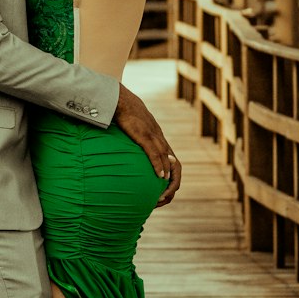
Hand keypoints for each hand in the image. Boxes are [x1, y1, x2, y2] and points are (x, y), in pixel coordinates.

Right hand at [113, 85, 181, 205]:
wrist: (122, 101)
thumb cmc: (125, 117)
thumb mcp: (134, 133)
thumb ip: (136, 145)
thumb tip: (126, 159)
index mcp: (159, 142)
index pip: (173, 163)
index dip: (173, 178)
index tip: (165, 191)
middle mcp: (160, 141)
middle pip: (176, 165)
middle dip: (174, 183)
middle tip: (167, 196)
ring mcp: (154, 138)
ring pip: (168, 161)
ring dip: (169, 179)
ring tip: (165, 193)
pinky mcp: (145, 136)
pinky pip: (155, 153)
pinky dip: (159, 166)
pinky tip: (160, 177)